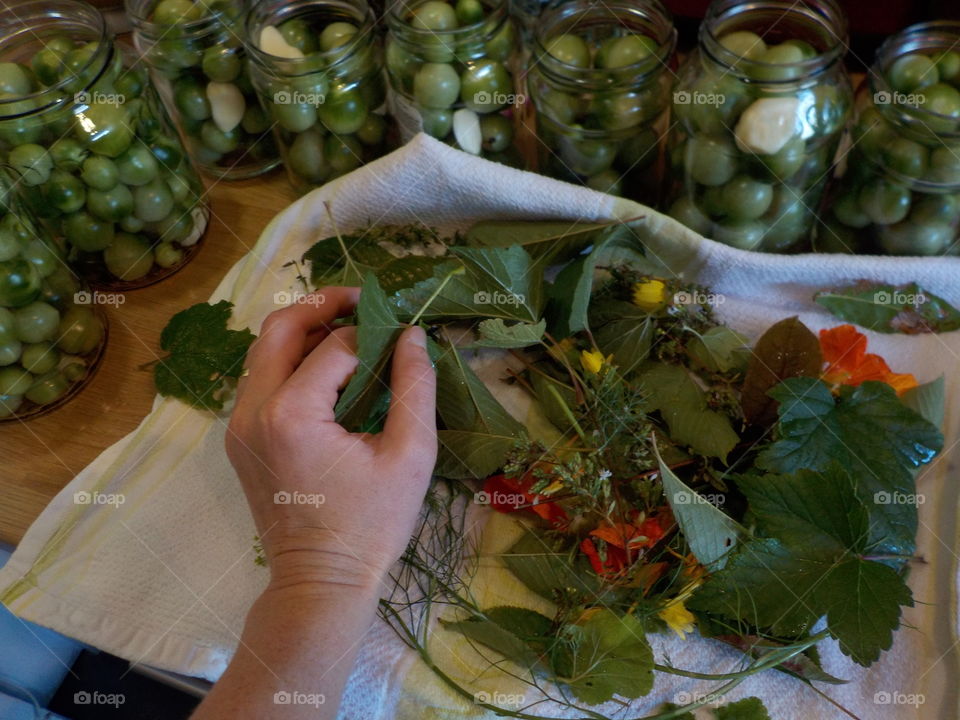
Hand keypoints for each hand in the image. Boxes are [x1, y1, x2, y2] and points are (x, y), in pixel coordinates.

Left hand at [225, 287, 436, 594]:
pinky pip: (259, 380)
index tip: (404, 335)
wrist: (320, 582)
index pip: (335, 346)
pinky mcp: (239, 439)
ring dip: (302, 331)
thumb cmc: (372, 526)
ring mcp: (238, 425)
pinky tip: (326, 368)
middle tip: (363, 300)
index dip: (374, 333)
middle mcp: (253, 410)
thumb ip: (414, 387)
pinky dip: (290, 362)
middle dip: (322, 306)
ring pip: (263, 351)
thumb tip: (413, 335)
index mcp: (291, 413)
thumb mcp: (410, 456)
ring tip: (347, 328)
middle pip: (279, 329)